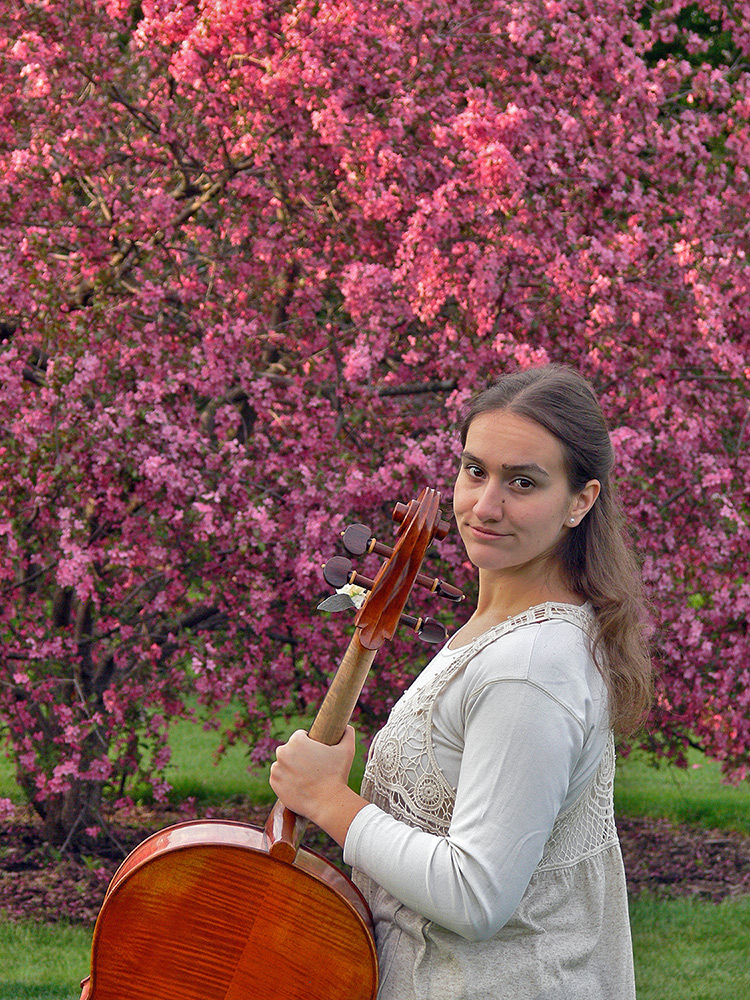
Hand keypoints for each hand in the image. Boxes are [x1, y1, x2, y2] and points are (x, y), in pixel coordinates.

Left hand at [269, 726, 366, 846]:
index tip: (316, 753)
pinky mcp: (274, 783)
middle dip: (299, 755)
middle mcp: (282, 752)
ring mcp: (276, 768)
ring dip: (291, 767)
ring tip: (306, 776)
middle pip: (290, 749)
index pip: (300, 736)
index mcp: (296, 740)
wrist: (328, 803)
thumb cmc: (337, 775)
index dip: (309, 743)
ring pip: (283, 763)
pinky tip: (298, 784)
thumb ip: (348, 733)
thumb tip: (348, 726)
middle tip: (312, 766)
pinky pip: (278, 777)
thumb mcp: (347, 750)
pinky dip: (285, 779)